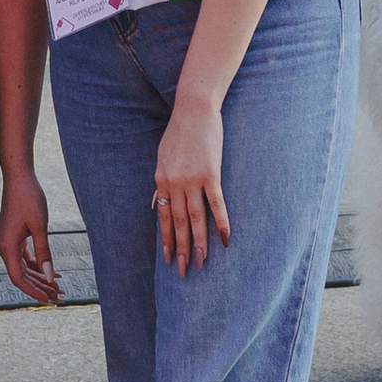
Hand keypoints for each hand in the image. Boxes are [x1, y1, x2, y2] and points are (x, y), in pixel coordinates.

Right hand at [0, 167, 60, 303]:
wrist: (19, 177)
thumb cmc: (30, 198)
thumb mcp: (40, 226)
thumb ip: (45, 253)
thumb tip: (51, 277)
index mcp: (6, 246)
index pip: (18, 278)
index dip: (33, 292)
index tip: (48, 301)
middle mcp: (3, 247)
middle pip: (22, 276)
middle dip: (41, 288)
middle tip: (61, 299)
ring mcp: (7, 243)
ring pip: (24, 268)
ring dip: (41, 279)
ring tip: (60, 289)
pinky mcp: (12, 238)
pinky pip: (25, 258)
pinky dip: (38, 266)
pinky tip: (54, 274)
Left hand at [153, 90, 230, 270]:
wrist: (193, 110)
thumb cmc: (178, 133)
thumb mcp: (162, 158)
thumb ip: (161, 183)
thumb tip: (156, 204)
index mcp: (161, 181)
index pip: (165, 218)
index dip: (167, 240)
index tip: (168, 260)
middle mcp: (174, 184)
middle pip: (180, 223)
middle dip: (181, 249)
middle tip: (184, 272)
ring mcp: (193, 180)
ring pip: (196, 218)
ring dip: (199, 242)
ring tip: (201, 262)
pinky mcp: (211, 174)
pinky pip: (216, 203)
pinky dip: (221, 222)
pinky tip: (225, 239)